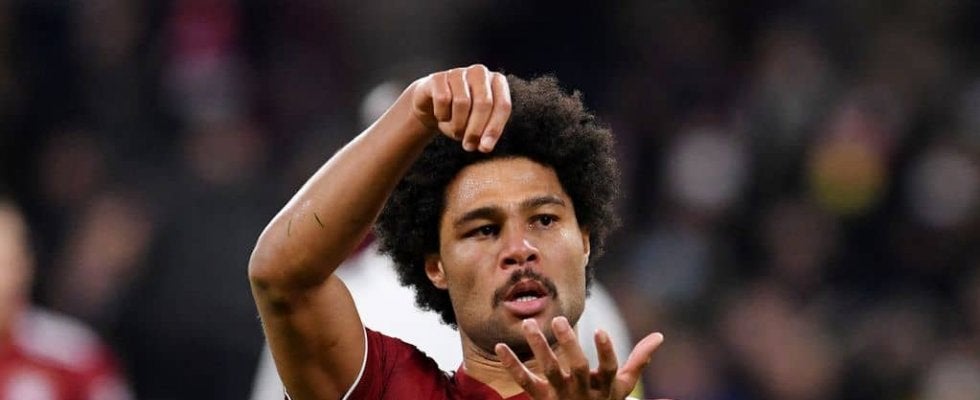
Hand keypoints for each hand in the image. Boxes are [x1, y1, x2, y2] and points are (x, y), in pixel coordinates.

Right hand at [409, 64, 511, 152]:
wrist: (431, 105)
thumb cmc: (461, 115)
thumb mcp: (477, 125)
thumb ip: (485, 134)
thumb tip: (485, 145)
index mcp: (497, 82)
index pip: (503, 105)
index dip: (495, 128)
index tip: (485, 147)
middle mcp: (480, 73)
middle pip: (484, 103)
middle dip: (476, 129)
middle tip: (469, 146)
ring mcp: (458, 72)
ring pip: (462, 102)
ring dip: (457, 125)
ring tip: (456, 132)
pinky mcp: (438, 77)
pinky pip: (442, 99)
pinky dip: (442, 115)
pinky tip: (441, 117)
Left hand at [494, 317, 663, 399]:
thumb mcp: (622, 386)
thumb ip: (639, 360)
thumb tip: (660, 336)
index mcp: (606, 386)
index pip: (609, 368)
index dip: (606, 350)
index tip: (601, 330)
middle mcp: (584, 391)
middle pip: (577, 367)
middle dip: (569, 344)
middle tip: (557, 319)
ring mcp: (561, 396)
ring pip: (550, 371)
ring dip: (538, 347)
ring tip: (528, 324)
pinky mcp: (541, 399)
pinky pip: (525, 381)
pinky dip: (512, 365)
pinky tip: (499, 346)